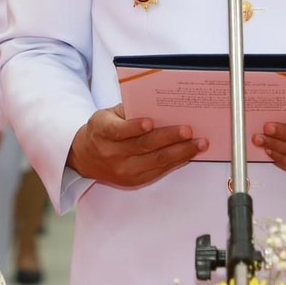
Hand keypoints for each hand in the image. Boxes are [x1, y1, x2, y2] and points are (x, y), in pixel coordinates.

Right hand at [67, 106, 206, 188]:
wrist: (86, 159)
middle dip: (168, 138)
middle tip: (188, 130)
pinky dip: (176, 161)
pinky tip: (190, 153)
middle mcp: (112, 153)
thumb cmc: (102, 131)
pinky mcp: (134, 181)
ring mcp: (123, 170)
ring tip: (199, 143)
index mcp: (102, 132)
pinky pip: (159, 171)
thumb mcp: (107, 114)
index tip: (150, 122)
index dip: (134, 127)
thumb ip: (128, 110)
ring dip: (181, 152)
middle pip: (143, 146)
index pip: (118, 131)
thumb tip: (157, 103)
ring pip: (156, 161)